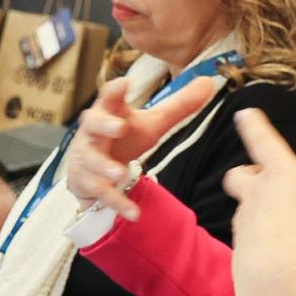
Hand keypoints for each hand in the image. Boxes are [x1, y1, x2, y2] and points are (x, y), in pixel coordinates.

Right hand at [61, 76, 218, 218]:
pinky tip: (134, 213)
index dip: (116, 90)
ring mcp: (87, 158)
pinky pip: (101, 192)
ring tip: (120, 174)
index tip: (125, 83)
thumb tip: (209, 83)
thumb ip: (179, 106)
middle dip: (105, 125)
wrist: (90, 169)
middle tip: (120, 126)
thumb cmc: (123, 139)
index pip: (109, 96)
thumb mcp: (151, 123)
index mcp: (109, 111)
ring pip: (92, 161)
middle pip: (93, 124)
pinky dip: (117, 202)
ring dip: (106, 167)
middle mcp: (93, 132)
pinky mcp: (87, 182)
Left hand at [224, 109, 295, 295]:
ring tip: (280, 220)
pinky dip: (257, 236)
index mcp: (283, 177)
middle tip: (264, 178)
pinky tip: (275, 251)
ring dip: (256, 207)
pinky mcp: (239, 246)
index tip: (245, 113)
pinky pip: (246, 235)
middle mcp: (258, 194)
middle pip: (241, 173)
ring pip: (243, 205)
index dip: (254, 125)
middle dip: (250, 173)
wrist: (274, 284)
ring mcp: (244, 221)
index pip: (264, 141)